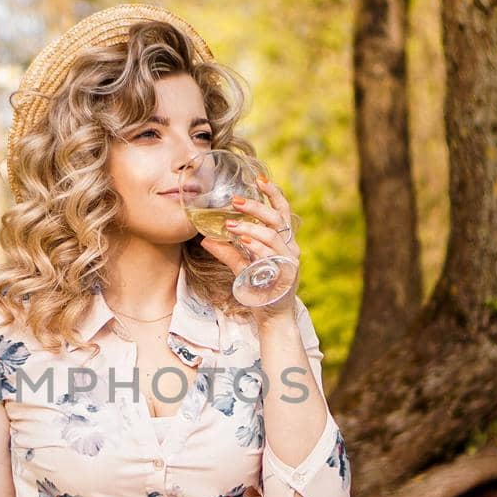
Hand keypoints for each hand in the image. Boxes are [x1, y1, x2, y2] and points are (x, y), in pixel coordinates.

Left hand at [200, 173, 301, 320]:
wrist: (274, 317)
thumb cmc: (261, 289)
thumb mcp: (242, 267)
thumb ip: (228, 252)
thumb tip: (206, 239)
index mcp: (284, 240)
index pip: (282, 211)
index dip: (273, 193)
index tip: (259, 179)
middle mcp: (290, 247)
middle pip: (277, 218)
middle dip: (257, 207)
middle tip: (235, 201)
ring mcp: (289, 261)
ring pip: (272, 236)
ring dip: (250, 228)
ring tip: (230, 226)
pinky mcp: (285, 274)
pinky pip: (271, 256)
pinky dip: (256, 247)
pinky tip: (243, 242)